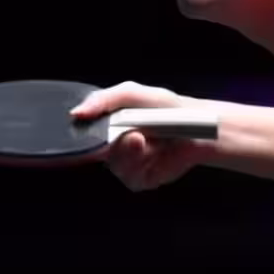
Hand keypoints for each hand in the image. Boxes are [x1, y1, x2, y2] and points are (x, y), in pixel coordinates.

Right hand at [70, 81, 209, 190]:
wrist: (196, 125)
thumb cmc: (164, 107)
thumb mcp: (132, 94)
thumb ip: (103, 99)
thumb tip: (77, 112)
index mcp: (105, 127)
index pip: (81, 135)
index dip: (79, 136)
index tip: (86, 130)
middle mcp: (112, 148)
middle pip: (95, 154)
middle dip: (112, 143)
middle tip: (131, 133)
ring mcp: (126, 165)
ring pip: (114, 166)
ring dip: (129, 152)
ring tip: (144, 139)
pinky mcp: (140, 179)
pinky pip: (131, 177)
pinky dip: (142, 163)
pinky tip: (154, 152)